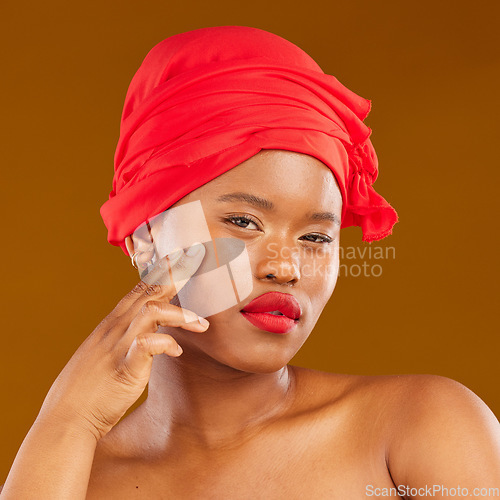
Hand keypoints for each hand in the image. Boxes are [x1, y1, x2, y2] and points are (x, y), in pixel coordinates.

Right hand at [37, 242, 207, 439]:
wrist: (64, 422)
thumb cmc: (86, 392)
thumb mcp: (103, 357)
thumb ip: (122, 341)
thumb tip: (144, 337)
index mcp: (110, 326)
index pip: (138, 290)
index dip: (160, 274)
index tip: (181, 262)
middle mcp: (114, 330)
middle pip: (148, 292)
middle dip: (175, 276)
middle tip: (199, 264)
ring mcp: (117, 347)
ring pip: (152, 312)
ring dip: (180, 314)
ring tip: (202, 324)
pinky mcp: (124, 368)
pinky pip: (147, 345)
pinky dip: (166, 343)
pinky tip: (178, 351)